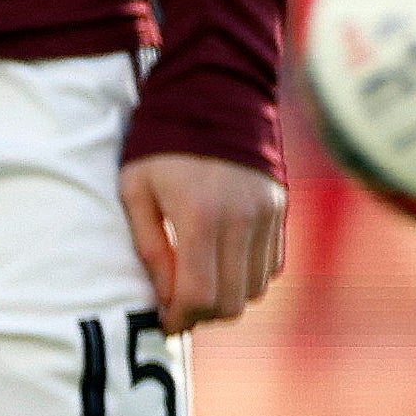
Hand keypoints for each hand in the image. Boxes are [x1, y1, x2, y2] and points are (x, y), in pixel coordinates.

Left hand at [119, 153, 285, 333]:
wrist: (212, 93)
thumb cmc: (160, 143)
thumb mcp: (135, 190)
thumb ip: (149, 246)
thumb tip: (164, 295)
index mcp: (201, 217)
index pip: (199, 295)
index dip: (180, 319)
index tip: (163, 322)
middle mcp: (242, 220)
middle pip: (232, 301)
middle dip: (203, 316)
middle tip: (178, 310)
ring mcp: (267, 214)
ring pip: (256, 289)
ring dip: (227, 299)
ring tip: (198, 287)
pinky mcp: (279, 208)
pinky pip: (272, 265)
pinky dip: (248, 277)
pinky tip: (221, 265)